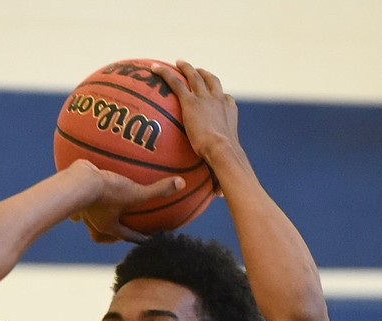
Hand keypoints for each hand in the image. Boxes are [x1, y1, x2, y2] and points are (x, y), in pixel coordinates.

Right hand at [69, 160, 184, 242]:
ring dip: (95, 217)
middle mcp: (94, 223)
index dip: (140, 238)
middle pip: (104, 236)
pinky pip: (79, 197)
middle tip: (122, 229)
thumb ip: (158, 190)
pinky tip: (84, 185)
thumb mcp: (135, 192)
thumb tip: (181, 184)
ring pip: (89, 219)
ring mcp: (82, 211)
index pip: (129, 236)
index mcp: (108, 228)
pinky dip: (82, 194)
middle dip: (113, 234)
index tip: (149, 240)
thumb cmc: (105, 193)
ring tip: (101, 209)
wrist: (76, 183)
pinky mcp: (72, 196)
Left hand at [151, 61, 240, 186]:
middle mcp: (219, 101)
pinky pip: (174, 82)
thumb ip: (219, 177)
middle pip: (211, 81)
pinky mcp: (190, 101)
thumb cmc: (227, 164)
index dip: (220, 97)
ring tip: (177, 63)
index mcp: (229, 114)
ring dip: (185, 68)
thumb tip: (220, 196)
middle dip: (203, 74)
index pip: (226, 101)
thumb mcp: (224, 167)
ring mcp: (205, 98)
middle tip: (196, 71)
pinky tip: (152, 69)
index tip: (216, 96)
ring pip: (194, 76)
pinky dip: (164, 74)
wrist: (223, 153)